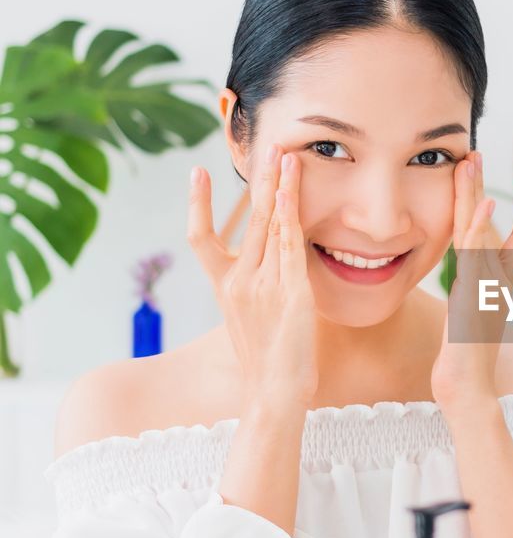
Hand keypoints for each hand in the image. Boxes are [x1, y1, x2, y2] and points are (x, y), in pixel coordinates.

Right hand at [187, 145, 318, 407]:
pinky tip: (291, 193)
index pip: (201, 238)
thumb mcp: (253, 318)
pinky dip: (289, 216)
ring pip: (270, 225)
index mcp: (224, 287)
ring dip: (280, 187)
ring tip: (288, 156)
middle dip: (260, 181)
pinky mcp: (289, 293)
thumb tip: (275, 264)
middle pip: (248, 219)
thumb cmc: (269, 359)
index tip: (197, 173)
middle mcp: (238, 281)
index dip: (198, 205)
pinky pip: (289, 246)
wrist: (274, 392)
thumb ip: (258, 287)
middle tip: (270, 146)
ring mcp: (263, 286)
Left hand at [431, 151, 512, 411]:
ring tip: (472, 162)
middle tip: (478, 152)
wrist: (468, 387)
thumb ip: (475, 291)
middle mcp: (498, 280)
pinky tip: (481, 208)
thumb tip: (471, 274)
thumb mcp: (470, 316)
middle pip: (494, 223)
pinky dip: (481, 230)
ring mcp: (488, 286)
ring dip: (475, 195)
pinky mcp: (476, 294)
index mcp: (500, 282)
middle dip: (484, 188)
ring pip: (480, 232)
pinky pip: (477, 256)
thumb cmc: (465, 359)